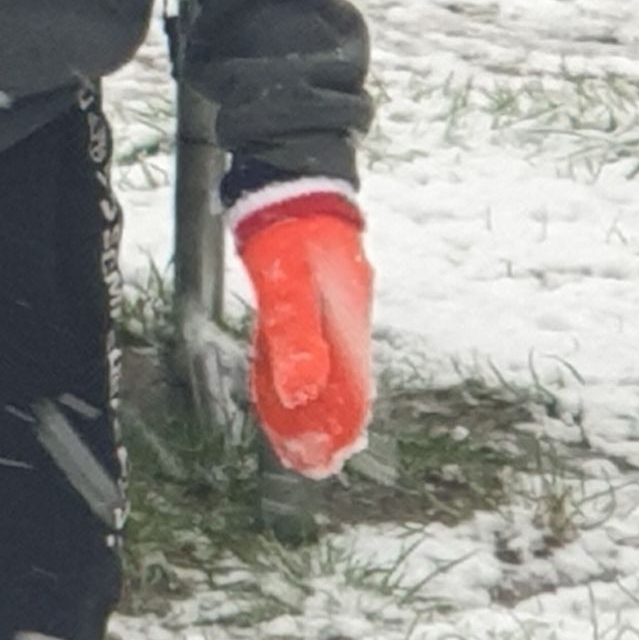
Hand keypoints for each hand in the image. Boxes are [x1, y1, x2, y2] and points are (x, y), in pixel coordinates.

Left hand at [234, 194, 371, 476]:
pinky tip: (291, 392)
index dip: (340, 425)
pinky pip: (314, 348)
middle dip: (329, 424)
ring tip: (301, 440)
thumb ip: (293, 334)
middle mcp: (347, 318)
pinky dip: (304, 376)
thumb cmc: (291, 228)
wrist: (295, 177)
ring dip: (316, 405)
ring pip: (329, 368)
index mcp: (348, 320)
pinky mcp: (316, 297)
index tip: (327, 460)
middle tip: (313, 462)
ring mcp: (334, 307)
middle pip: (343, 384)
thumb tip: (301, 391)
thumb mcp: (287, 283)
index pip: (351, 388)